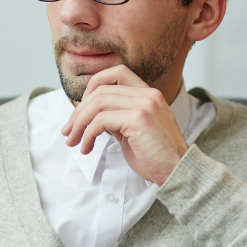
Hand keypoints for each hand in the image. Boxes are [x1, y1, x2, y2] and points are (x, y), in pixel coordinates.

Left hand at [61, 65, 188, 185]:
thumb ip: (117, 118)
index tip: (81, 108)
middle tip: (68, 131)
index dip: (93, 86)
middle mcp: (148, 95)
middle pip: (101, 90)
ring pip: (98, 103)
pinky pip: (101, 121)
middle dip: (78, 111)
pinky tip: (87, 147)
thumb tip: (92, 117)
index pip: (116, 73)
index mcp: (148, 94)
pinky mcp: (139, 120)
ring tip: (73, 141)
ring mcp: (144, 105)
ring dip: (79, 123)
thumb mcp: (133, 132)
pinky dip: (88, 134)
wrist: (178, 173)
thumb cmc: (156, 157)